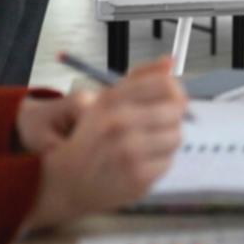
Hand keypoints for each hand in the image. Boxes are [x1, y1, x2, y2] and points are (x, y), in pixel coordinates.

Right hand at [23, 60, 188, 229]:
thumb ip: (139, 78)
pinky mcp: (138, 176)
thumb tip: (169, 61)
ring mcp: (129, 151)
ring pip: (176, 136)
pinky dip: (159, 162)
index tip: (171, 99)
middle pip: (175, 110)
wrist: (68, 181)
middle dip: (172, 117)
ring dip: (166, 141)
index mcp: (112, 100)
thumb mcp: (107, 101)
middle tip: (158, 126)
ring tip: (146, 146)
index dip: (174, 91)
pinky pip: (169, 161)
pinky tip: (141, 163)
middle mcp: (119, 122)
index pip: (164, 84)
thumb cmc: (91, 139)